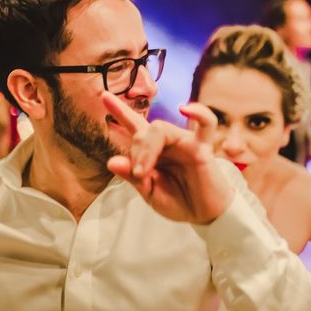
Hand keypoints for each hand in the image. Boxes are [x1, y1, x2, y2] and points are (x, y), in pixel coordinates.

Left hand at [103, 92, 233, 223]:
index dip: (119, 110)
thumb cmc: (179, 201)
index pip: (134, 125)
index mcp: (152, 151)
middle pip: (145, 130)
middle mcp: (168, 142)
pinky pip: (206, 123)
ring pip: (161, 128)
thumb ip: (132, 178)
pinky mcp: (202, 147)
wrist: (204, 215)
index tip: (104, 95)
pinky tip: (185, 108)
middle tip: (138, 174)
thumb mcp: (149, 193)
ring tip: (144, 171)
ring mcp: (185, 142)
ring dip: (148, 148)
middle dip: (135, 151)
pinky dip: (198, 112)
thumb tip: (111, 161)